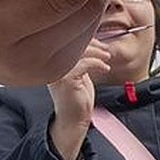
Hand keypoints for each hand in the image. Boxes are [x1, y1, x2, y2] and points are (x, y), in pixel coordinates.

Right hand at [47, 42, 110, 159]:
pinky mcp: (66, 80)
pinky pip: (84, 63)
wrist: (73, 120)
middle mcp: (52, 66)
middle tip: (106, 50)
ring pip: (79, 52)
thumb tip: (92, 44)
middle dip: (93, 44)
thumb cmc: (77, 99)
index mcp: (53, 63)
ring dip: (97, 52)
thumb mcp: (79, 74)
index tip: (100, 44)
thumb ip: (80, 60)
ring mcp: (58, 72)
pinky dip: (97, 63)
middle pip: (72, 44)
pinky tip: (104, 68)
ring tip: (107, 57)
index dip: (85, 40)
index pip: (68, 43)